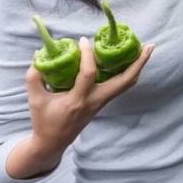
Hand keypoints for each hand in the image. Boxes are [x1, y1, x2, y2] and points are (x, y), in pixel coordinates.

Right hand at [25, 36, 153, 153]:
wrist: (53, 142)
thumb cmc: (44, 120)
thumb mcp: (34, 100)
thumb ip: (34, 77)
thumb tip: (39, 54)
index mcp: (77, 101)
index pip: (87, 74)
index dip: (87, 55)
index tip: (83, 40)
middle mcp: (95, 102)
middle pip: (124, 82)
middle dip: (138, 63)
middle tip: (148, 45)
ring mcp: (102, 103)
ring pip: (126, 84)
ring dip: (137, 67)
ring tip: (145, 49)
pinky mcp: (103, 102)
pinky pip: (121, 86)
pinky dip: (128, 72)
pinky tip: (130, 61)